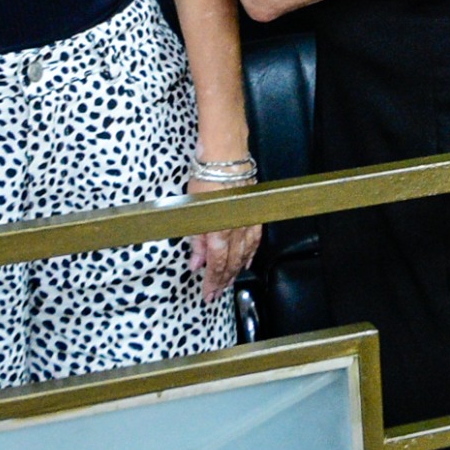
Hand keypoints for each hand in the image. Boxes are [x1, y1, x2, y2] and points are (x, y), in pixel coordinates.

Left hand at [186, 173, 261, 295]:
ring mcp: (248, 220)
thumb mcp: (194, 210)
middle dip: (224, 280)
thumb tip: (196, 263)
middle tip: (217, 294)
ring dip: (237, 269)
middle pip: (232, 262)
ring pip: (245, 253)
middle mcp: (237, 228)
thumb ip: (197, 240)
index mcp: (220, 230)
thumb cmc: (207, 177)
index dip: (213, 281)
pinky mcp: (254, 212)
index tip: (208, 293)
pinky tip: (247, 259)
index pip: (217, 264)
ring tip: (230, 281)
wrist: (226, 155)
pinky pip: (255, 239)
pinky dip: (251, 252)